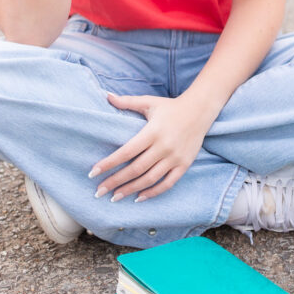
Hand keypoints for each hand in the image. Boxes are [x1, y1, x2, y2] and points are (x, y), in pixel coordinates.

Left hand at [90, 94, 211, 201]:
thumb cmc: (170, 107)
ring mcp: (175, 157)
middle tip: (98, 191)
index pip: (126, 151)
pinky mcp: (184, 165)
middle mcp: (163, 146)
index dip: (109, 163)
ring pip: (149, 179)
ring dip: (130, 189)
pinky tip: (138, 198)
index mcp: (152, 131)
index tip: (93, 173)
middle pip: (135, 169)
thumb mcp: (149, 102)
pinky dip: (153, 193)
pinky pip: (167, 183)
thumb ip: (127, 102)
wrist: (200, 110)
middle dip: (115, 181)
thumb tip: (107, 96)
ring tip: (114, 197)